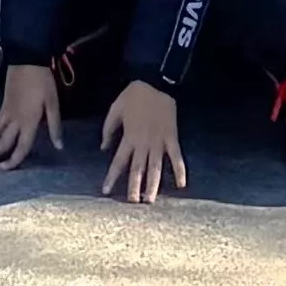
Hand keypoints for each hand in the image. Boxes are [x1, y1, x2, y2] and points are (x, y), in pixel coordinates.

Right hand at [0, 60, 62, 169]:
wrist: (27, 59)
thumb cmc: (42, 81)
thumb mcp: (53, 102)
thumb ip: (54, 126)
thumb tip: (59, 147)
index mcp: (29, 122)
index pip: (21, 147)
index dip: (13, 161)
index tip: (3, 170)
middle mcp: (16, 121)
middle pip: (2, 143)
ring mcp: (7, 112)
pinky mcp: (3, 105)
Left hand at [100, 79, 186, 202]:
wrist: (157, 81)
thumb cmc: (135, 95)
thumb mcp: (116, 108)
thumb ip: (109, 128)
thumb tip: (103, 148)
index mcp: (129, 137)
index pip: (118, 162)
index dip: (112, 177)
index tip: (106, 192)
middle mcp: (143, 143)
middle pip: (138, 169)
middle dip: (134, 188)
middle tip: (132, 204)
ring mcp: (159, 141)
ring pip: (155, 167)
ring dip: (153, 185)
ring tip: (150, 201)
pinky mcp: (172, 138)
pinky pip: (176, 157)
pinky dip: (179, 170)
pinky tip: (181, 185)